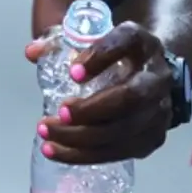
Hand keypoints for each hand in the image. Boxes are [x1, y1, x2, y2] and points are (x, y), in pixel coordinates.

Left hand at [32, 22, 182, 163]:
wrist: (151, 76)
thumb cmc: (115, 56)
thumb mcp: (93, 38)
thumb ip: (61, 43)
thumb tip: (32, 52)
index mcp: (141, 42)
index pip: (126, 41)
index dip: (100, 57)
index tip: (72, 72)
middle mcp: (156, 76)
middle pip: (130, 96)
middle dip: (91, 109)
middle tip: (58, 114)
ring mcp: (159, 111)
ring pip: (124, 130)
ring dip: (81, 137)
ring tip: (47, 135)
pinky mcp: (152, 139)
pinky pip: (119, 152)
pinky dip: (85, 155)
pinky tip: (57, 151)